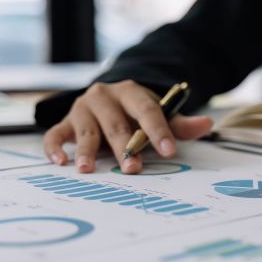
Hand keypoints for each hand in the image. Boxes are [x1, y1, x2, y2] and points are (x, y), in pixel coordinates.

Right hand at [43, 80, 212, 173]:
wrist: (109, 99)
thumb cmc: (137, 112)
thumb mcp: (160, 114)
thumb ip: (180, 124)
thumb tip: (207, 124)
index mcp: (131, 92)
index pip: (147, 110)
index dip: (158, 131)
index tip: (169, 151)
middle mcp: (104, 97)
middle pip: (116, 124)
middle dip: (125, 147)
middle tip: (133, 169)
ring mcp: (82, 109)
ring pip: (86, 131)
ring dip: (86, 151)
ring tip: (88, 170)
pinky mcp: (64, 122)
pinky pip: (55, 135)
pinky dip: (54, 148)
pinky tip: (61, 162)